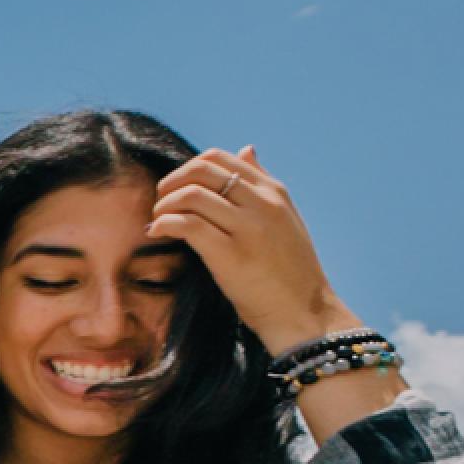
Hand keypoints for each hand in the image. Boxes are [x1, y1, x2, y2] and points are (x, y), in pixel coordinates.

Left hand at [147, 146, 357, 347]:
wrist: (304, 313)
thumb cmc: (289, 270)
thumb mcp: (284, 218)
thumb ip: (262, 184)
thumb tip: (247, 149)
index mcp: (273, 192)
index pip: (220, 158)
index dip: (188, 168)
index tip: (176, 188)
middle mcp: (263, 204)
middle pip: (201, 170)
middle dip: (171, 182)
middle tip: (161, 203)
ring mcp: (249, 228)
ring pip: (192, 195)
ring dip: (164, 205)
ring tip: (158, 221)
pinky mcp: (232, 255)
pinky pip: (188, 225)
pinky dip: (164, 224)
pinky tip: (158, 233)